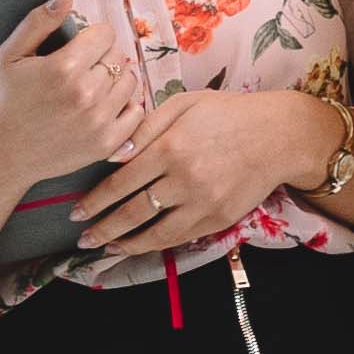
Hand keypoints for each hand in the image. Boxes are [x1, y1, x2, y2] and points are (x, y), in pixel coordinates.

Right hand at [0, 1, 139, 191]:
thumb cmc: (1, 102)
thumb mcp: (9, 55)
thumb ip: (39, 21)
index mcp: (64, 68)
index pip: (105, 34)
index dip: (92, 36)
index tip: (78, 46)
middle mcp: (87, 95)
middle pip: (118, 56)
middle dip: (102, 56)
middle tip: (81, 68)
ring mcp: (99, 122)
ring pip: (130, 81)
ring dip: (115, 79)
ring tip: (91, 86)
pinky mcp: (106, 144)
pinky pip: (136, 113)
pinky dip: (125, 106)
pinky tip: (103, 106)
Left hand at [76, 89, 337, 260]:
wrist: (277, 135)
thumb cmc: (225, 113)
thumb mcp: (182, 105)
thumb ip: (144, 128)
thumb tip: (111, 153)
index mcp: (170, 148)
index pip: (120, 182)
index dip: (95, 201)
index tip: (76, 212)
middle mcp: (183, 180)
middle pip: (132, 213)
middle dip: (102, 229)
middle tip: (83, 238)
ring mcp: (202, 204)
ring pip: (154, 234)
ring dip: (125, 244)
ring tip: (106, 248)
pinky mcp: (218, 219)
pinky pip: (179, 238)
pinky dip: (155, 244)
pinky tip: (139, 245)